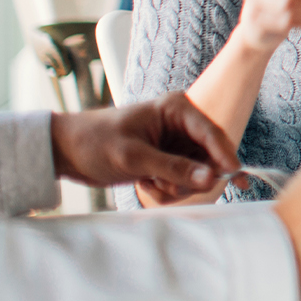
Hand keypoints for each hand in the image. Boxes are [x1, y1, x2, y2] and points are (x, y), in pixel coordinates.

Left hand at [52, 91, 239, 199]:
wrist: (65, 150)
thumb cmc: (94, 142)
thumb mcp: (133, 157)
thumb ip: (174, 168)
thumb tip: (210, 179)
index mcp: (176, 110)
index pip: (212, 134)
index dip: (225, 157)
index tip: (234, 178)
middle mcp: (182, 125)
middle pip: (210, 158)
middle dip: (191, 178)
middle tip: (167, 187)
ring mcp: (176, 144)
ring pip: (198, 174)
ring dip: (176, 187)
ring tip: (148, 183)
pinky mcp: (169, 161)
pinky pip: (183, 182)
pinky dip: (167, 190)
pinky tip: (145, 183)